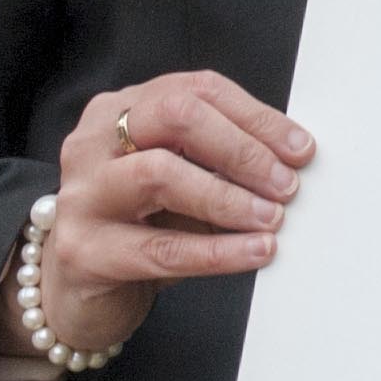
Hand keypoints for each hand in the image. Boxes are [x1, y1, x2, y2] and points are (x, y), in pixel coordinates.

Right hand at [16, 71, 315, 360]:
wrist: (80, 289)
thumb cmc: (138, 225)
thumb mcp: (181, 179)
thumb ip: (221, 160)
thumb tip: (292, 159)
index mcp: (120, 110)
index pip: (196, 91)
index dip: (256, 117)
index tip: (300, 149)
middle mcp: (94, 141)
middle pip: (176, 117)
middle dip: (242, 148)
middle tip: (286, 184)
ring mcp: (82, 193)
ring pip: (161, 175)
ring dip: (228, 196)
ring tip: (271, 218)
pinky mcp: (82, 250)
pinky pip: (159, 248)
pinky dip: (217, 251)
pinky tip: (254, 252)